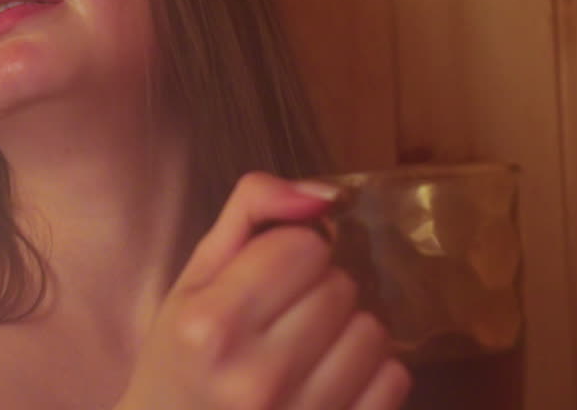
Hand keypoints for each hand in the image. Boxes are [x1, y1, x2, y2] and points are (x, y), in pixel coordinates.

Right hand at [118, 172, 410, 409]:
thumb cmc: (182, 358)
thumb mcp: (194, 279)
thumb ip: (251, 212)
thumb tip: (325, 194)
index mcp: (212, 325)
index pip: (303, 246)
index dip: (288, 253)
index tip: (264, 279)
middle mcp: (257, 377)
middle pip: (340, 287)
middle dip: (316, 292)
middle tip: (281, 319)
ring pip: (373, 332)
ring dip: (346, 332)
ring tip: (307, 351)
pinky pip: (394, 380)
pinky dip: (370, 374)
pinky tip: (329, 382)